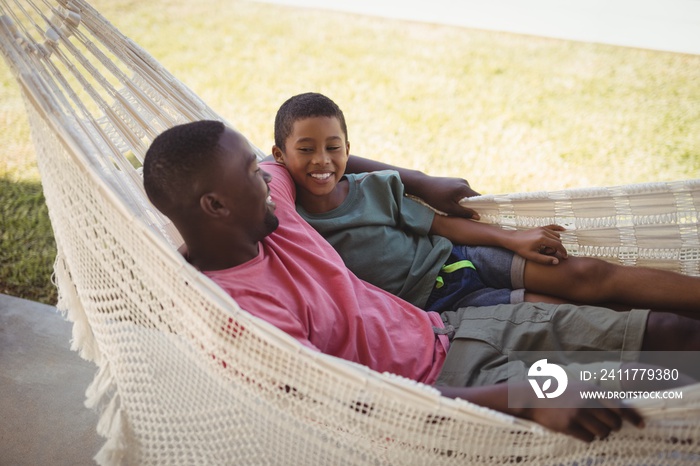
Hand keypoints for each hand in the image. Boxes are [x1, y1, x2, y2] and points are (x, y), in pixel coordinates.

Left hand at [414, 176, 481, 218]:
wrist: (422, 185)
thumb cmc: (434, 197)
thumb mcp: (449, 208)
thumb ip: (464, 213)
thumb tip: (477, 217)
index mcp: (464, 188)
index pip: (479, 198)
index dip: (481, 207)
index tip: (480, 216)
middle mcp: (464, 182)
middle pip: (473, 197)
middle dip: (470, 206)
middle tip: (464, 214)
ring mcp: (460, 180)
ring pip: (467, 194)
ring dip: (463, 202)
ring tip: (454, 207)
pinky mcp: (455, 181)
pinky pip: (462, 191)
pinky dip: (459, 197)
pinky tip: (450, 201)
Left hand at [507, 225, 567, 264]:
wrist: (513, 239)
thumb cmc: (521, 248)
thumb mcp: (532, 256)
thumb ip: (545, 259)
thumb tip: (557, 261)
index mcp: (542, 239)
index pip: (558, 245)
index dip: (563, 252)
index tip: (565, 257)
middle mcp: (543, 232)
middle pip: (558, 240)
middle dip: (556, 248)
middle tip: (546, 253)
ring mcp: (542, 228)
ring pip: (556, 235)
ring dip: (554, 242)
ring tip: (545, 248)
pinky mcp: (540, 227)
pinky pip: (553, 226)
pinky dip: (558, 228)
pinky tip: (564, 229)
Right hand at [518, 381, 644, 441]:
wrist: (534, 397)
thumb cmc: (560, 393)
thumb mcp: (579, 388)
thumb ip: (598, 396)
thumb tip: (620, 411)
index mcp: (591, 390)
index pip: (619, 406)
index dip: (633, 417)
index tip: (642, 425)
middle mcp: (586, 402)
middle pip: (614, 423)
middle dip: (613, 427)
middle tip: (606, 426)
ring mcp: (577, 414)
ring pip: (603, 433)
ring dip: (600, 433)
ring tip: (589, 427)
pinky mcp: (568, 426)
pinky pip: (589, 438)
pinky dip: (587, 437)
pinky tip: (578, 430)